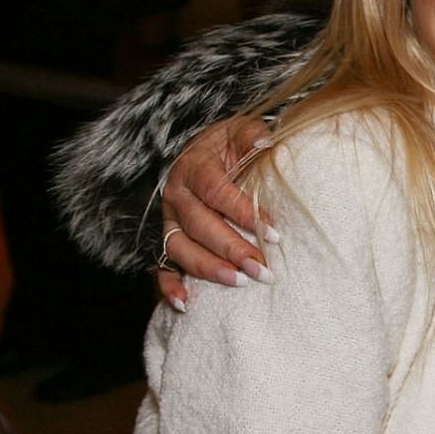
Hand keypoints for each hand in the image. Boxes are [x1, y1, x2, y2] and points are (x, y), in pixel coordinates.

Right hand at [157, 117, 277, 307]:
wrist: (209, 150)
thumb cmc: (232, 144)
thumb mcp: (243, 131)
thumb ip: (253, 135)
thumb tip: (268, 142)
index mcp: (194, 167)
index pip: (216, 192)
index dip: (244, 212)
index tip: (273, 232)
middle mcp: (177, 195)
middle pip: (199, 225)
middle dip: (232, 248)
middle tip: (262, 268)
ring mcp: (170, 219)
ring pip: (179, 247)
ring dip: (207, 268)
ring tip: (239, 282)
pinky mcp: (168, 237)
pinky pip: (161, 265)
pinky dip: (168, 285)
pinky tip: (185, 303)